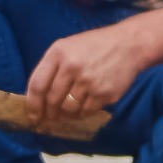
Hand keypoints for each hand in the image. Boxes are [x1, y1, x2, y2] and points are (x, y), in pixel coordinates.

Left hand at [24, 22, 151, 134]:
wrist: (129, 44)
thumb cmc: (95, 46)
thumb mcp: (68, 46)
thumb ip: (52, 67)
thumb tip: (37, 98)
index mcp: (58, 53)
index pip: (37, 85)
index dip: (33, 105)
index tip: (33, 116)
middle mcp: (71, 66)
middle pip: (51, 100)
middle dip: (49, 113)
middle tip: (51, 118)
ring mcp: (88, 81)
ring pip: (68, 109)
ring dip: (67, 114)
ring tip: (70, 110)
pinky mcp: (104, 93)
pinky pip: (86, 112)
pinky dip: (83, 113)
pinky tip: (85, 106)